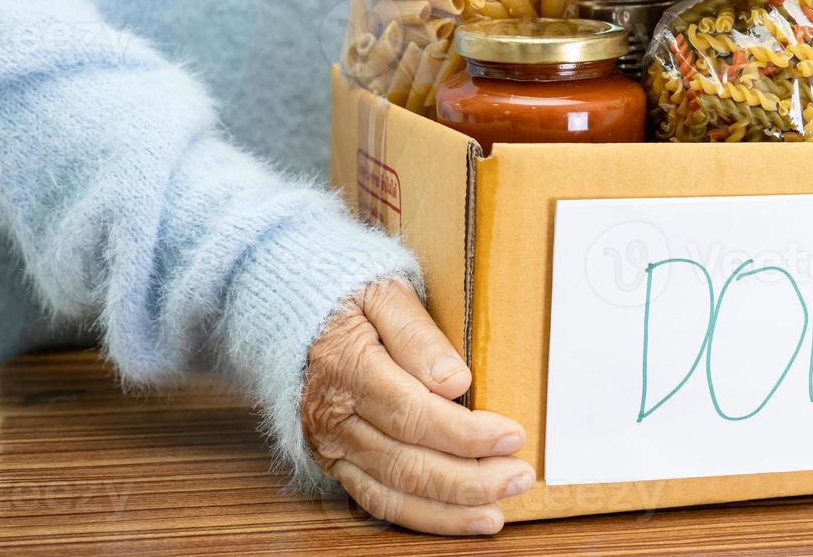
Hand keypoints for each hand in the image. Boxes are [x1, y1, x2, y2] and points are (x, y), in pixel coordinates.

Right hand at [302, 278, 533, 533]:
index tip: (512, 435)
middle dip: (468, 480)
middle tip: (519, 476)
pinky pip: (378, 504)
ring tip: (498, 511)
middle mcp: (336, 418)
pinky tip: (461, 519)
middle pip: (406, 464)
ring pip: (393, 494)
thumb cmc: (348, 301)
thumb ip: (417, 334)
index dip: (465, 433)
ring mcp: (334, 448)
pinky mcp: (337, 465)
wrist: (294, 320)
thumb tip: (454, 380)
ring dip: (450, 510)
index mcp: (348, 368)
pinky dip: (422, 518)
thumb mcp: (383, 292)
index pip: (413, 414)